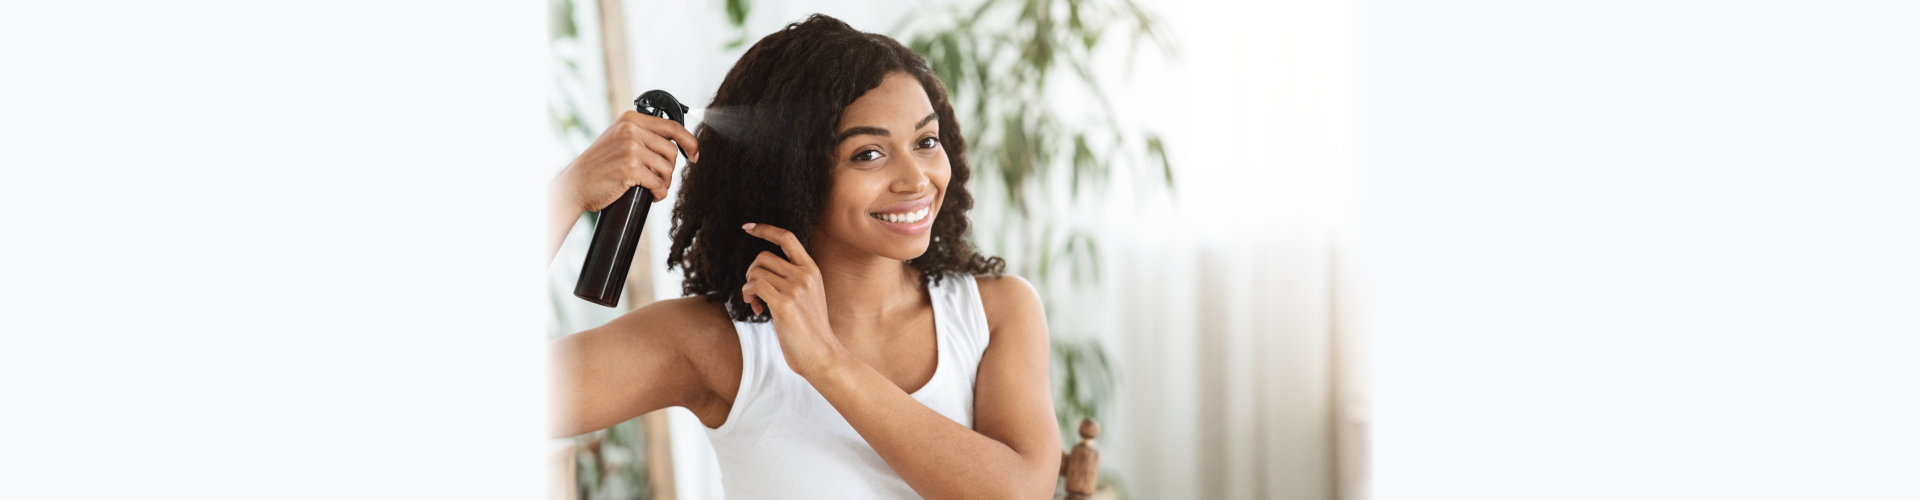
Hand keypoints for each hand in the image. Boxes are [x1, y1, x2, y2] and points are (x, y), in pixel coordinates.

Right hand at [552, 110, 699, 211]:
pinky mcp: (630, 169)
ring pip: (667, 168)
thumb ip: (642, 135)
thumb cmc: (599, 165)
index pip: (672, 126)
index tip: (695, 155)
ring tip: (652, 187)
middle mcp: (631, 130)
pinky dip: (659, 193)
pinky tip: (651, 195)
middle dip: (670, 169)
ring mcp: (630, 149)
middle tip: (659, 179)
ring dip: (664, 183)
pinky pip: (659, 183)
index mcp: (631, 120)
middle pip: (672, 151)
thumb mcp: (619, 139)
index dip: (690, 142)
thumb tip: (676, 143)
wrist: (576, 183)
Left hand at [740, 223, 850, 379]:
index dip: (765, 229)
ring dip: (749, 288)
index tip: (747, 227)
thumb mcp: (808, 296)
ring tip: (757, 304)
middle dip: (752, 272)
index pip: (787, 238)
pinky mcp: (784, 304)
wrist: (822, 355)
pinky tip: (757, 309)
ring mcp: (795, 289)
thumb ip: (792, 279)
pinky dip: (748, 296)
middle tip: (755, 293)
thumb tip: (760, 269)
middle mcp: (804, 275)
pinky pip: (754, 287)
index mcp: (812, 270)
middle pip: (763, 256)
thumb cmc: (810, 329)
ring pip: (756, 272)